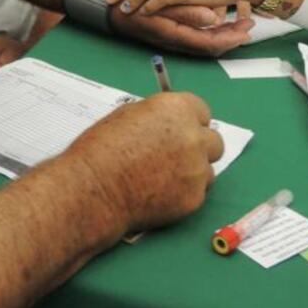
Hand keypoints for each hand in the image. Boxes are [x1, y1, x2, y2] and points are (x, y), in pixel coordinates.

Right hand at [65, 91, 223, 235]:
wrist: (94, 188)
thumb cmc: (101, 149)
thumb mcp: (127, 116)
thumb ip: (156, 117)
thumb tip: (167, 123)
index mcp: (176, 109)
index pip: (202, 111)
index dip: (190, 121)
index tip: (182, 130)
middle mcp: (193, 137)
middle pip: (213, 141)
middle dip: (198, 148)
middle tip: (176, 157)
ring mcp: (197, 170)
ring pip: (208, 171)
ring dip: (192, 173)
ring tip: (162, 179)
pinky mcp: (194, 199)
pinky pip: (197, 194)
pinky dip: (182, 194)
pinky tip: (158, 195)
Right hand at [110, 4, 252, 56]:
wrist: (111, 10)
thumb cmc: (130, 9)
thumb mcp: (158, 8)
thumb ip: (185, 13)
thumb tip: (212, 19)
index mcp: (175, 35)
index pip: (210, 44)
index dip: (231, 38)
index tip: (247, 30)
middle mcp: (177, 40)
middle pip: (211, 44)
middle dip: (233, 35)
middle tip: (250, 23)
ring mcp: (175, 37)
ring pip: (205, 39)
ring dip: (224, 31)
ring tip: (240, 19)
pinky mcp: (174, 31)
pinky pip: (197, 34)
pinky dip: (211, 27)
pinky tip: (218, 17)